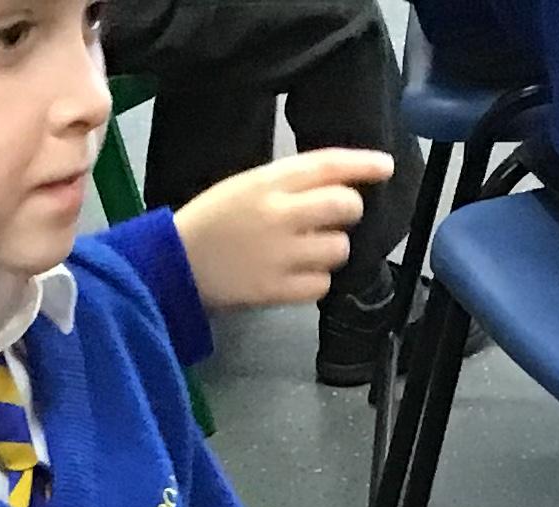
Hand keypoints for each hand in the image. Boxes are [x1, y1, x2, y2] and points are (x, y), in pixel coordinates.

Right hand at [171, 149, 398, 309]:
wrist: (172, 264)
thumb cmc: (211, 221)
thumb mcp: (245, 186)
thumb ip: (290, 183)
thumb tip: (339, 185)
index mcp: (268, 182)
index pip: (327, 165)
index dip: (362, 164)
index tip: (385, 167)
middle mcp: (280, 214)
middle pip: (346, 206)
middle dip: (347, 212)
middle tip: (330, 220)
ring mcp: (280, 254)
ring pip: (339, 248)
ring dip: (331, 250)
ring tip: (304, 252)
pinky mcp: (277, 289)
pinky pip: (322, 284)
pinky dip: (316, 281)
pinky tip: (295, 275)